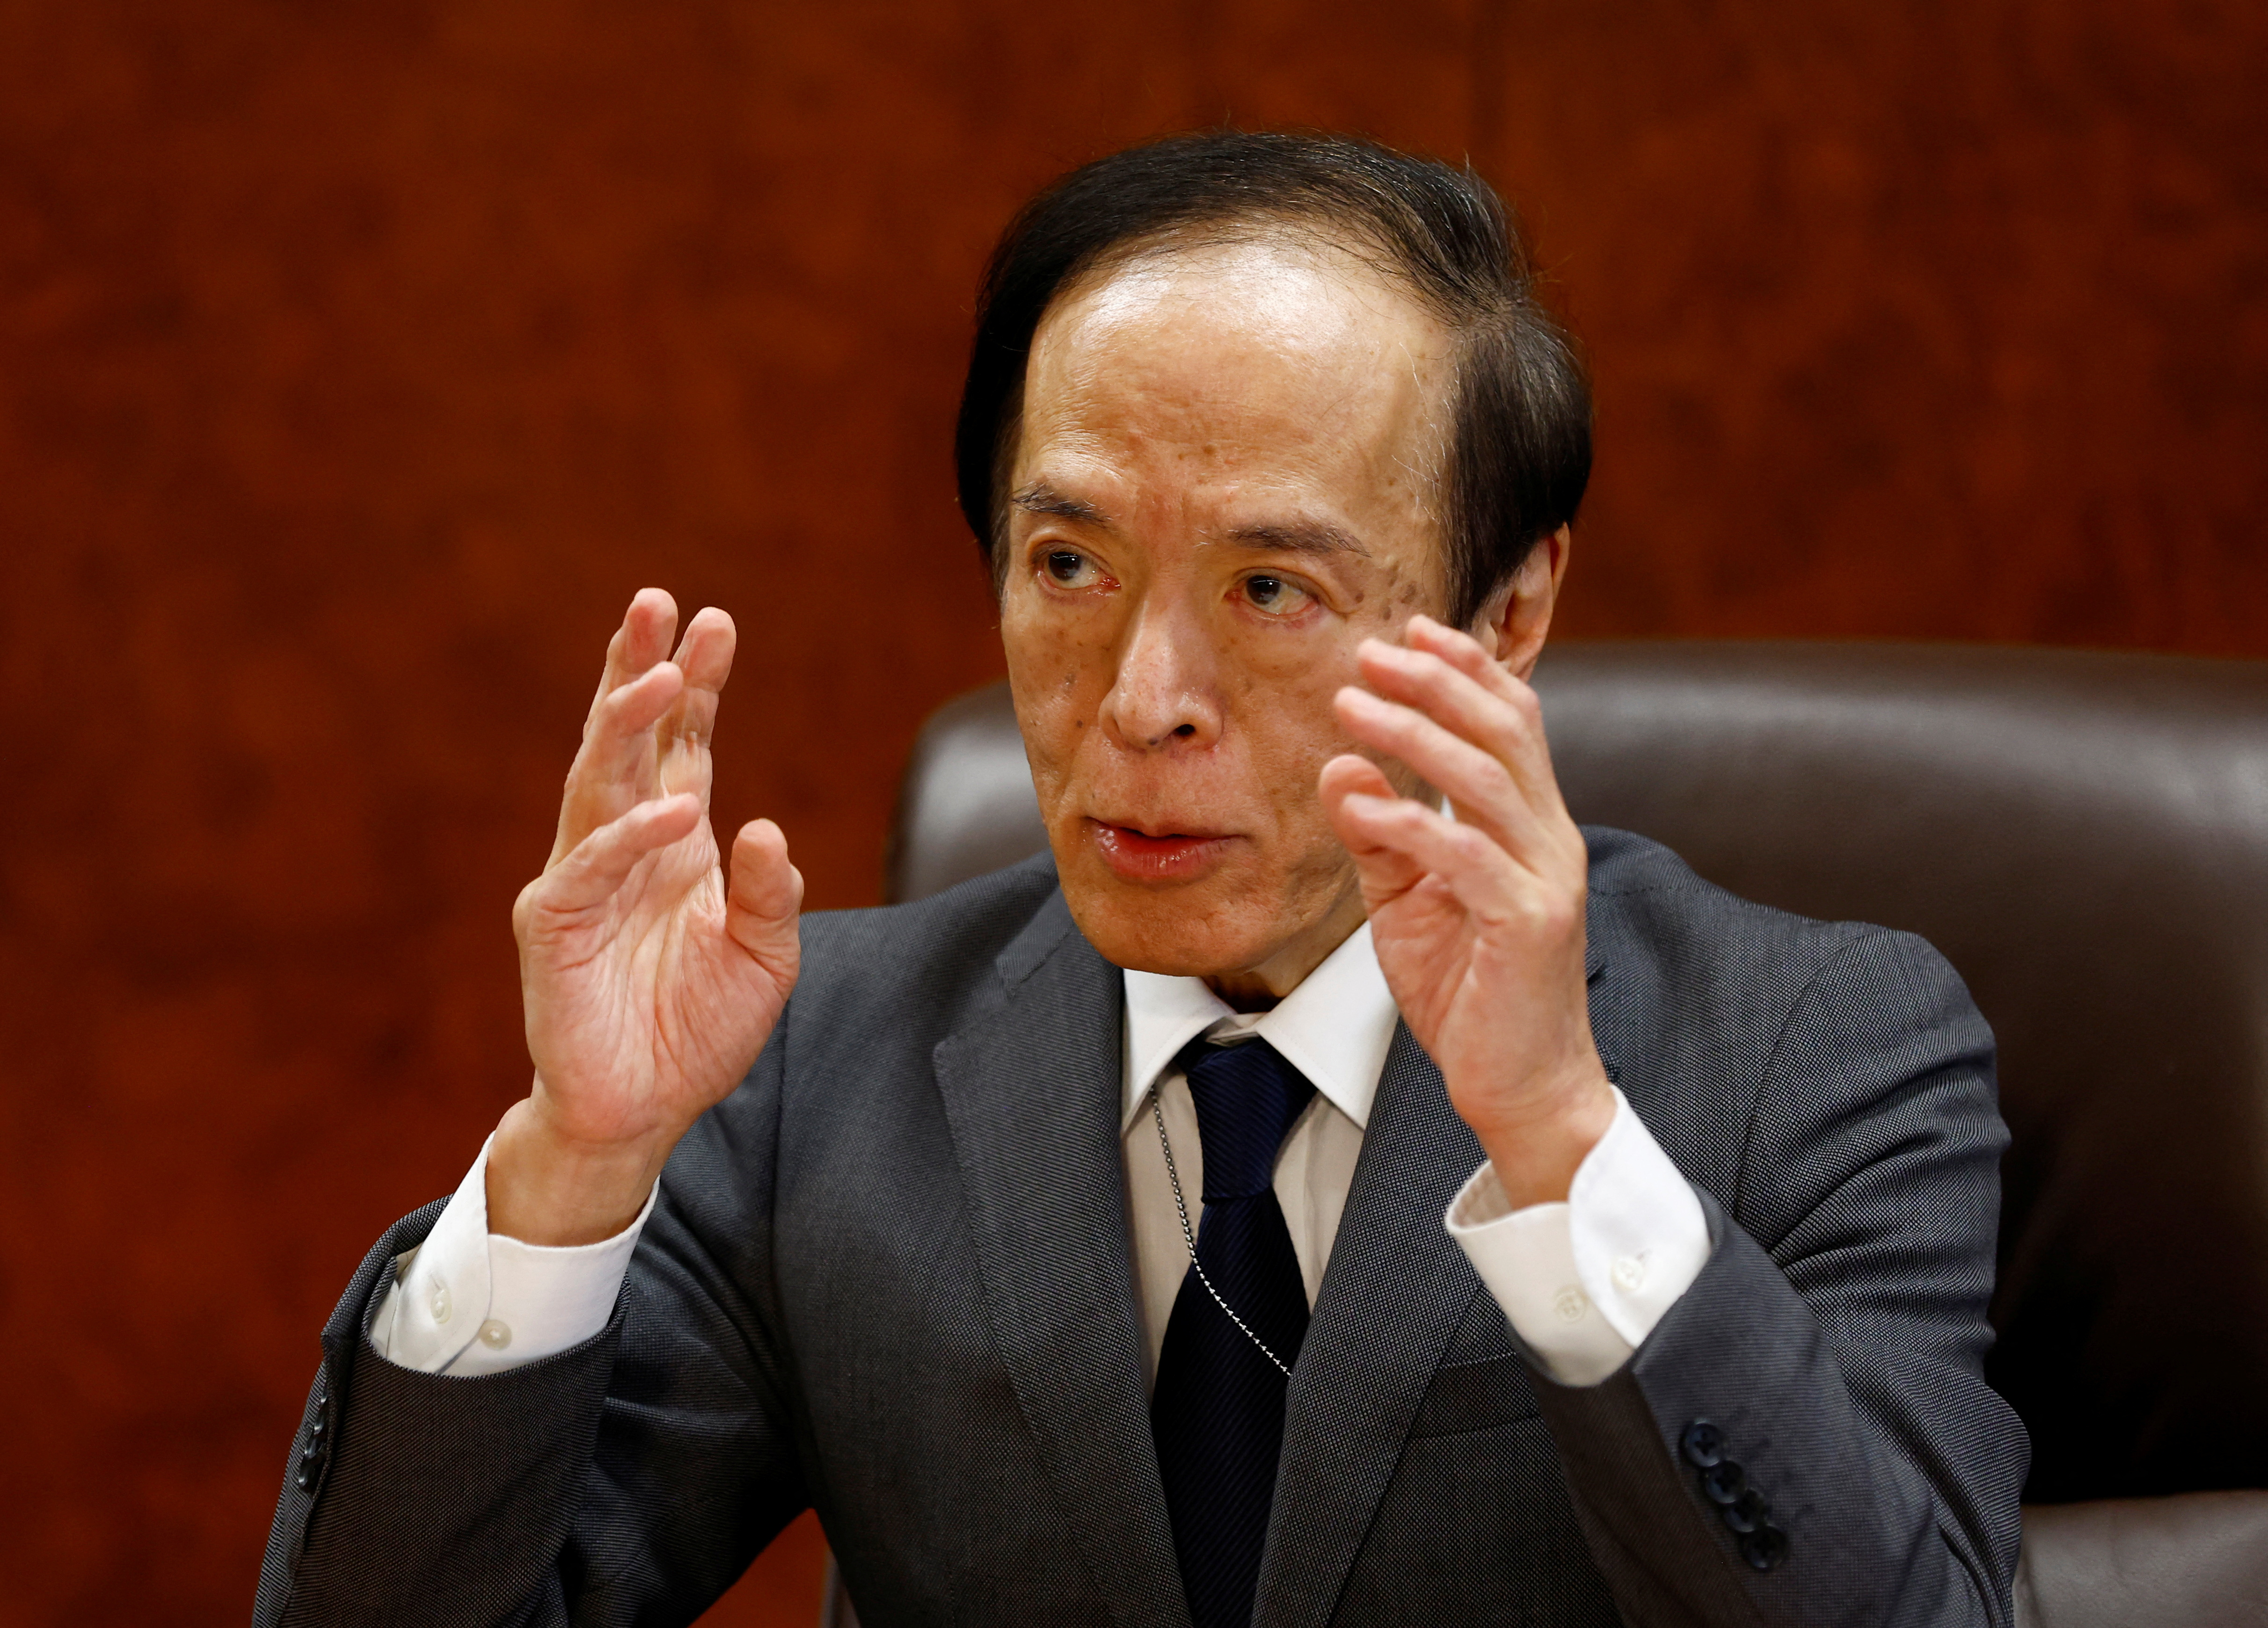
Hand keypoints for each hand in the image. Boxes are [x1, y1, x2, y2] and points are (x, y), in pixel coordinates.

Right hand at [489, 589, 802, 1243]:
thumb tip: (770, 832)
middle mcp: (623, 844)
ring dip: (626, 723)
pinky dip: (630, 836)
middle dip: (641, 667)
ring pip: (598, 781)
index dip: (697, 684)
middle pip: (628, 738)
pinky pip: (591, 868)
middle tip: (659, 602)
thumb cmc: (696, 1030)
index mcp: (673, 840)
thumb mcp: (763, 959)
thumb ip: (771, 896)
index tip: (717, 623)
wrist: (642, 1111)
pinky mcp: (554, 927)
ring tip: (664, 675)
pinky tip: (676, 810)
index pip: (685, 742)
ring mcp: (583, 879)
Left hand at [1320, 615, 1613, 1206]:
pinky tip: (1361, 805)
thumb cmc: (1471, 994)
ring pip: (1486, 777)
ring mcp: (1546, 878)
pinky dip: (1409, 821)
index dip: (1466, 668)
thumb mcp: (1408, 902)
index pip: (1512, 720)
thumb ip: (1380, 836)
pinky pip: (1465, 854)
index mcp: (1531, 826)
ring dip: (1413, 731)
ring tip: (1353, 703)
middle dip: (1435, 680)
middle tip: (1369, 651)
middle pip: (1504, 728)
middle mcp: (1550, 839)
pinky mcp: (1530, 923)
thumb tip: (1343, 767)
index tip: (1410, 630)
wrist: (1519, 1085)